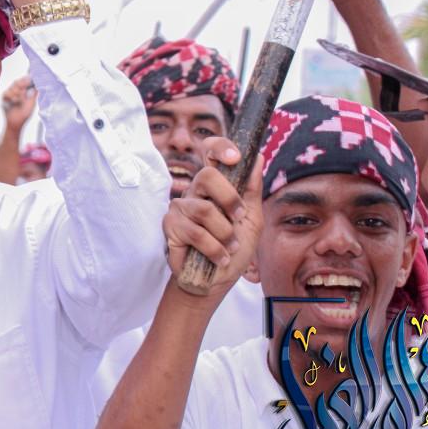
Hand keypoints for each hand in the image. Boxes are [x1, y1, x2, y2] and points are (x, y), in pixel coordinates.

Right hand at [1, 75, 36, 130]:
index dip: (27, 79)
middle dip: (21, 85)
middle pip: (18, 81)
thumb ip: (34, 93)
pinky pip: (7, 92)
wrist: (16, 122)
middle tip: (24, 91)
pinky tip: (14, 102)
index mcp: (25, 91)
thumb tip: (39, 84)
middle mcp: (17, 90)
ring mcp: (11, 93)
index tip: (29, 80)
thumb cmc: (24, 114)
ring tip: (19, 101)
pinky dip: (11, 97)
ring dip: (17, 93)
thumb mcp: (32, 102)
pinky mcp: (4, 97)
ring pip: (12, 86)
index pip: (25, 80)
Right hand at [163, 137, 263, 298]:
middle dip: (229, 199)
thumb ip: (252, 190)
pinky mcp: (170, 226)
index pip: (210, 152)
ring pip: (204, 210)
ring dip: (225, 233)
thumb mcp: (252, 219)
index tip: (235, 157)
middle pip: (207, 175)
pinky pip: (195, 232)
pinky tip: (218, 257)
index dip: (220, 147)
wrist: (216, 281)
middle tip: (238, 217)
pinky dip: (214, 248)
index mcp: (215, 185)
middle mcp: (195, 191)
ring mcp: (180, 207)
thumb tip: (257, 157)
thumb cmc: (232, 249)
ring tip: (228, 246)